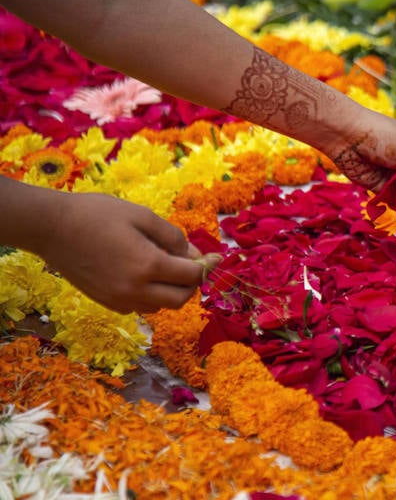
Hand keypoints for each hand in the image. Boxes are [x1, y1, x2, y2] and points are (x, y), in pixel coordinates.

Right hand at [36, 192, 219, 313]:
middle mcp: (135, 290)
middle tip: (191, 264)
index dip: (208, 266)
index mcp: (147, 266)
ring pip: (161, 306)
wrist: (51, 228)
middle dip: (192, 283)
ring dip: (172, 291)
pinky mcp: (107, 303)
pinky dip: (152, 296)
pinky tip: (144, 275)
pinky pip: (141, 307)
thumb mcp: (142, 216)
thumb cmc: (97, 214)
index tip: (217, 257)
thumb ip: (173, 238)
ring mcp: (119, 300)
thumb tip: (195, 256)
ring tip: (165, 266)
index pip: (192, 276)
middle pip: (181, 299)